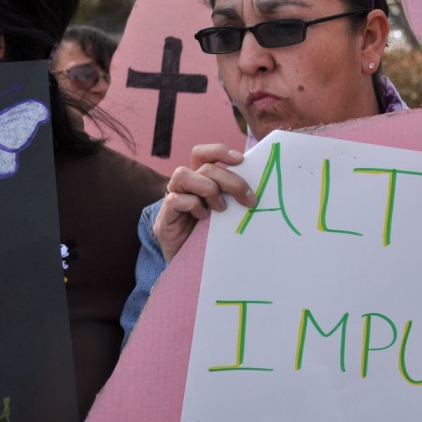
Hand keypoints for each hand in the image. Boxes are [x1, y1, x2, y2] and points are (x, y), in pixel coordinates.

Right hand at [154, 143, 256, 262]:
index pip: (202, 154)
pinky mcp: (163, 220)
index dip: (219, 151)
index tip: (241, 160)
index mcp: (200, 181)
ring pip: (182, 175)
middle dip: (230, 180)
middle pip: (203, 167)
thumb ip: (234, 197)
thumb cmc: (215, 239)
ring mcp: (171, 202)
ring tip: (220, 209)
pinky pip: (175, 200)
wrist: (195, 270)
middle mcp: (184, 187)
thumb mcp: (228, 213)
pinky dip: (193, 206)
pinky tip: (203, 219)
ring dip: (208, 189)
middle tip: (248, 199)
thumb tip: (257, 188)